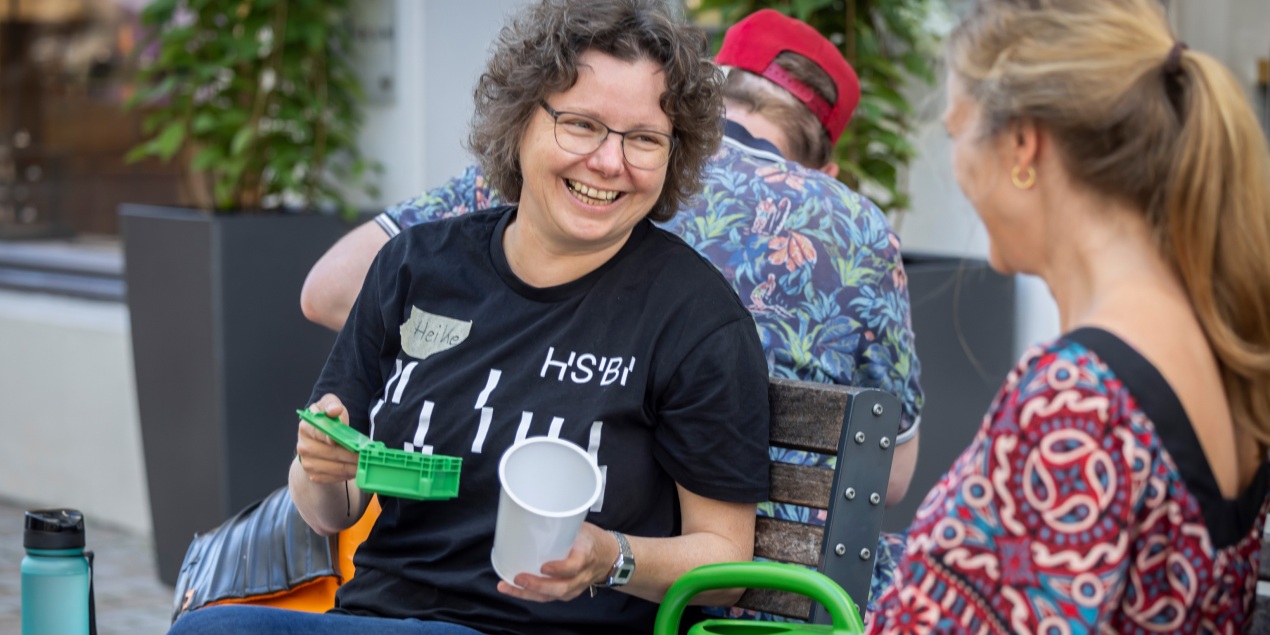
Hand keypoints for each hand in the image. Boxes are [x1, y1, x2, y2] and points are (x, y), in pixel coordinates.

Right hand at [295, 394, 358, 483]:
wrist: (318, 438)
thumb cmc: (327, 419)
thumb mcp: (329, 405)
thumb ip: (332, 404)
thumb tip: (334, 410)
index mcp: (305, 427)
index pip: (322, 433)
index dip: (338, 438)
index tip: (353, 443)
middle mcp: (303, 446)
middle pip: (331, 453)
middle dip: (352, 455)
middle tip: (367, 455)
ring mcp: (307, 463)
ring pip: (334, 468)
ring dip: (352, 467)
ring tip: (366, 463)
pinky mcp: (313, 475)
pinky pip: (332, 478)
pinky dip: (346, 475)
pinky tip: (356, 469)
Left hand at [496, 522, 614, 602]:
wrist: (610, 557)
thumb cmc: (592, 539)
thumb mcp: (582, 528)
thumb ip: (563, 526)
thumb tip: (534, 513)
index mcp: (586, 555)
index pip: (574, 566)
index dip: (559, 569)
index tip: (544, 567)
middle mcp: (581, 576)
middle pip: (560, 587)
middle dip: (537, 586)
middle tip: (518, 578)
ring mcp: (575, 587)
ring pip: (551, 596)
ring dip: (527, 593)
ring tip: (506, 586)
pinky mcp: (568, 593)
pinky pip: (548, 597)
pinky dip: (530, 595)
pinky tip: (514, 590)